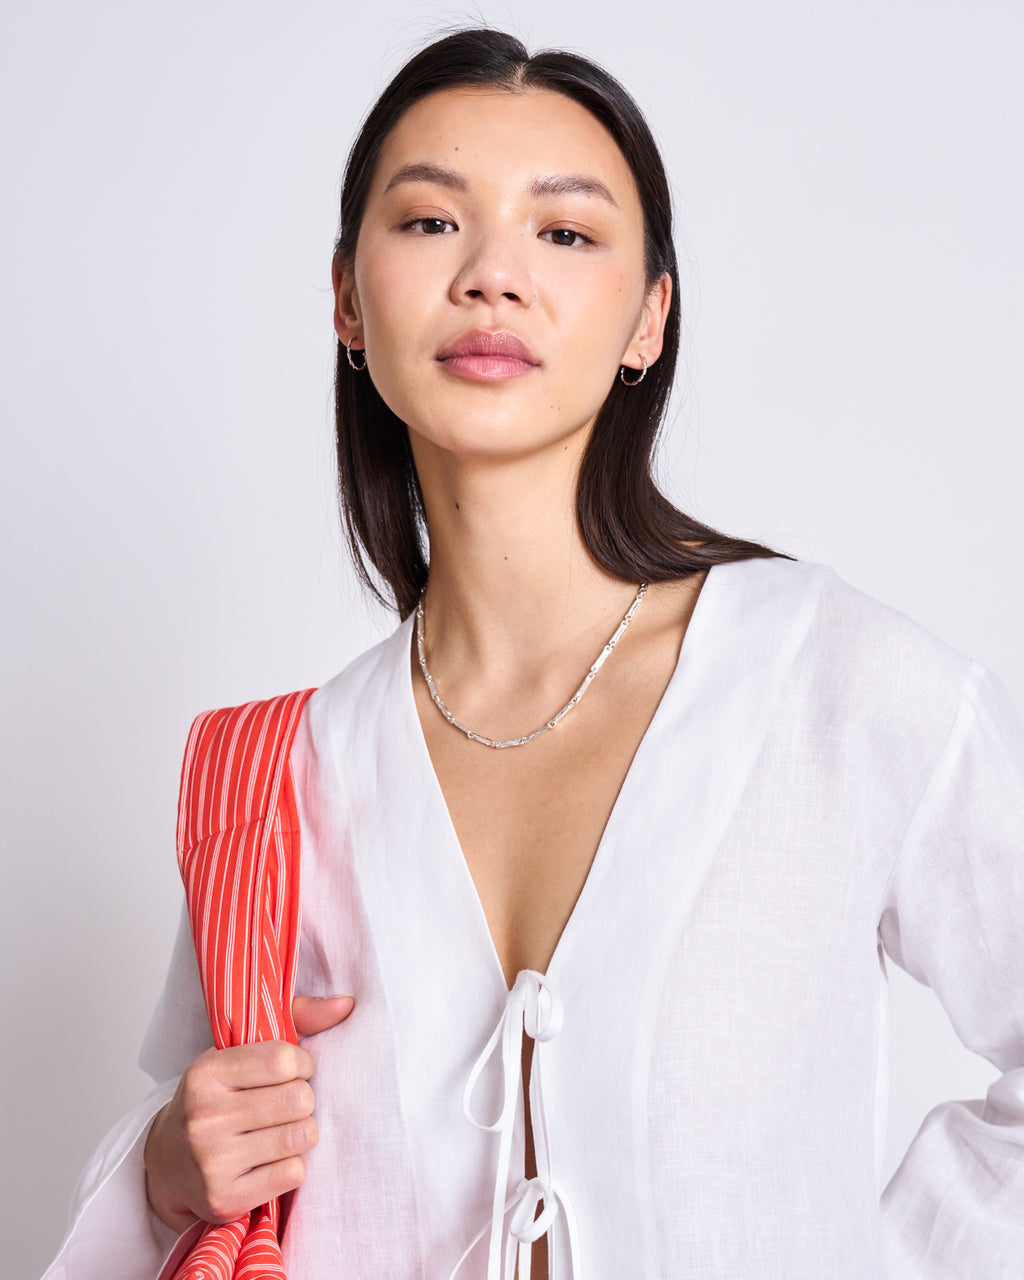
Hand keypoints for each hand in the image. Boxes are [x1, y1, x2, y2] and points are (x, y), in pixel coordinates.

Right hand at [144, 994, 354, 1231]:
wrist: (167, 1162)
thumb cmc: (217, 1097)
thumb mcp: (240, 1050)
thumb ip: (297, 1018)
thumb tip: (348, 1003)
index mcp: (206, 1072)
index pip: (285, 1060)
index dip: (303, 1065)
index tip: (294, 1071)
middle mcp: (204, 1116)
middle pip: (298, 1100)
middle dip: (303, 1100)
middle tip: (285, 1105)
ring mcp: (212, 1162)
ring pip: (301, 1137)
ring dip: (301, 1132)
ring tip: (279, 1129)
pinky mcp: (224, 1198)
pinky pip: (293, 1173)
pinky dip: (291, 1165)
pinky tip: (269, 1159)